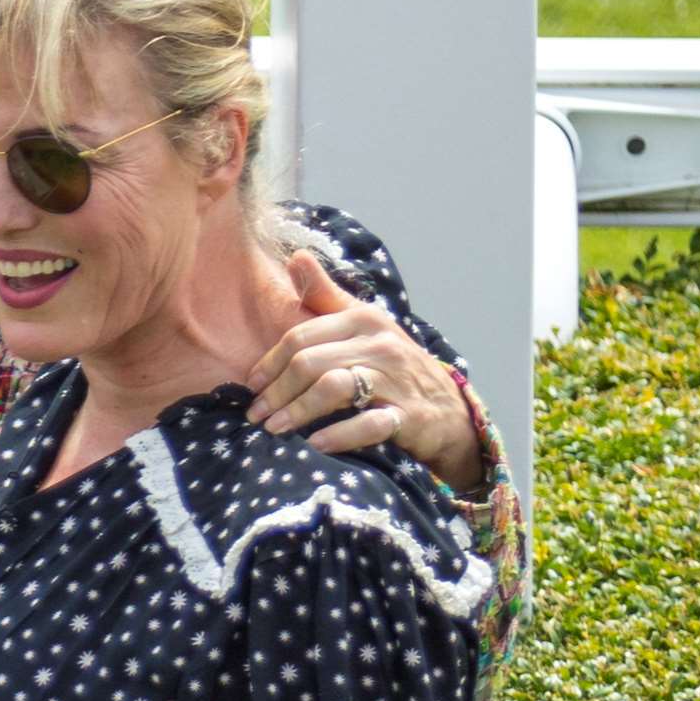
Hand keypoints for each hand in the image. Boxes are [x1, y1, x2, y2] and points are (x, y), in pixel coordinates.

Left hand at [254, 258, 487, 488]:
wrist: (448, 408)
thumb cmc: (392, 364)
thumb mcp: (361, 324)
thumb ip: (325, 294)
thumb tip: (296, 255)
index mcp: (364, 319)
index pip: (300, 338)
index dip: (269, 364)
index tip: (250, 386)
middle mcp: (381, 344)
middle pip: (310, 364)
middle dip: (275, 392)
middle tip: (255, 415)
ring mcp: (396, 379)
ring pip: (333, 388)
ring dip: (297, 411)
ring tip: (274, 429)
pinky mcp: (408, 414)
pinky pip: (369, 424)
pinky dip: (339, 435)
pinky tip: (315, 444)